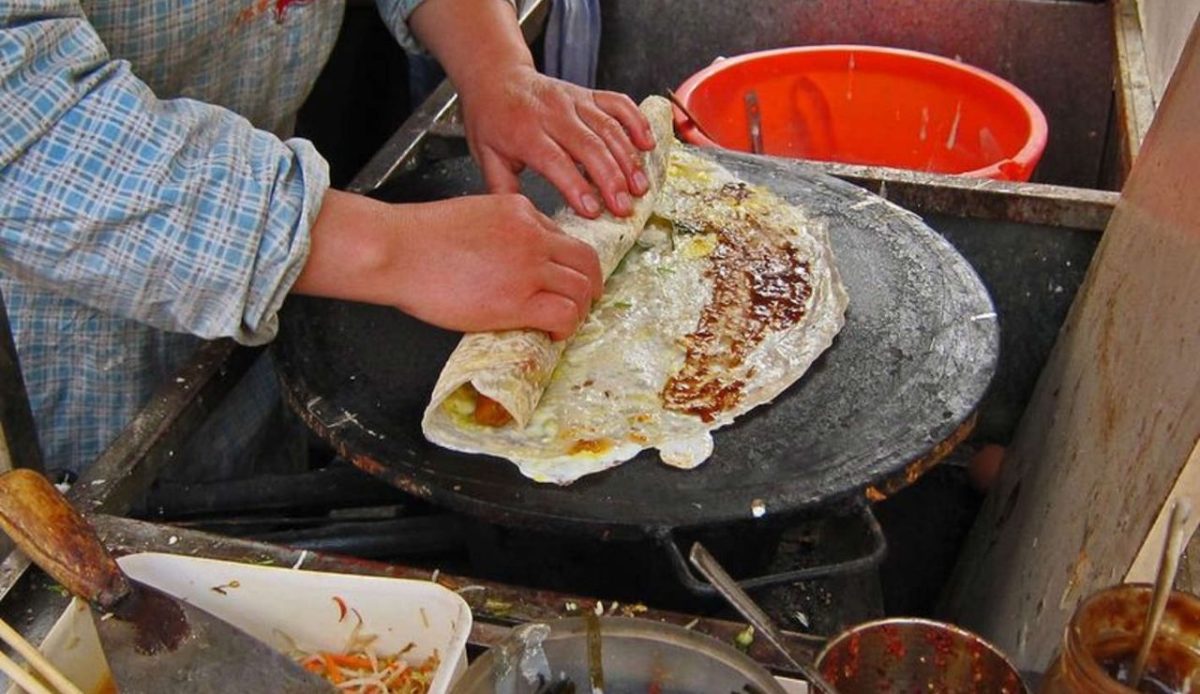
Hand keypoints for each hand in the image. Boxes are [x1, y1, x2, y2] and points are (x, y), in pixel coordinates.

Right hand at [296, 191, 602, 340]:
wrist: (396, 250)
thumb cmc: (417, 240)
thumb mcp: (470, 218)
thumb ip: (498, 234)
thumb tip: (506, 264)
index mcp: (520, 210)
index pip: (561, 236)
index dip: (565, 262)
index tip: (559, 279)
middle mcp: (533, 234)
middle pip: (585, 259)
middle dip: (589, 282)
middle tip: (583, 300)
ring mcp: (529, 265)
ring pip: (582, 287)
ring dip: (580, 307)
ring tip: (568, 322)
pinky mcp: (519, 299)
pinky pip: (565, 313)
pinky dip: (567, 326)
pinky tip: (552, 333)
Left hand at [457, 65, 655, 218]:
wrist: (496, 77)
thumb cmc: (491, 121)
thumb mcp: (486, 156)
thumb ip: (503, 189)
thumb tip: (522, 222)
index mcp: (525, 132)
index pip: (555, 160)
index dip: (576, 186)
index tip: (594, 211)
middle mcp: (553, 113)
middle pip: (589, 146)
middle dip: (611, 179)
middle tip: (625, 207)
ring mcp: (574, 100)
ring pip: (609, 128)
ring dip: (629, 159)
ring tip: (641, 187)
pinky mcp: (588, 93)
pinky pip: (618, 103)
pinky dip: (637, 122)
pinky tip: (648, 145)